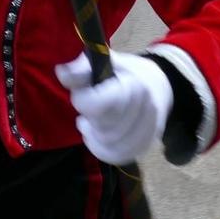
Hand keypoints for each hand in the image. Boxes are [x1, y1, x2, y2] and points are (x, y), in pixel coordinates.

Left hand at [56, 50, 172, 165]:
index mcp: (133, 85)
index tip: (82, 95)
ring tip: (93, 123)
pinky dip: (102, 149)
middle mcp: (146, 109)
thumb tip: (61, 73)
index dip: (82, 101)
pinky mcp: (146, 145)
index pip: (98, 105)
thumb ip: (81, 69)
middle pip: (103, 128)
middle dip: (90, 119)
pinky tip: (98, 136)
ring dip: (94, 136)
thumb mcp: (102, 61)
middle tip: (88, 109)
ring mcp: (149, 130)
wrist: (158, 84)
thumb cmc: (123, 73)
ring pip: (110, 146)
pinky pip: (118, 157)